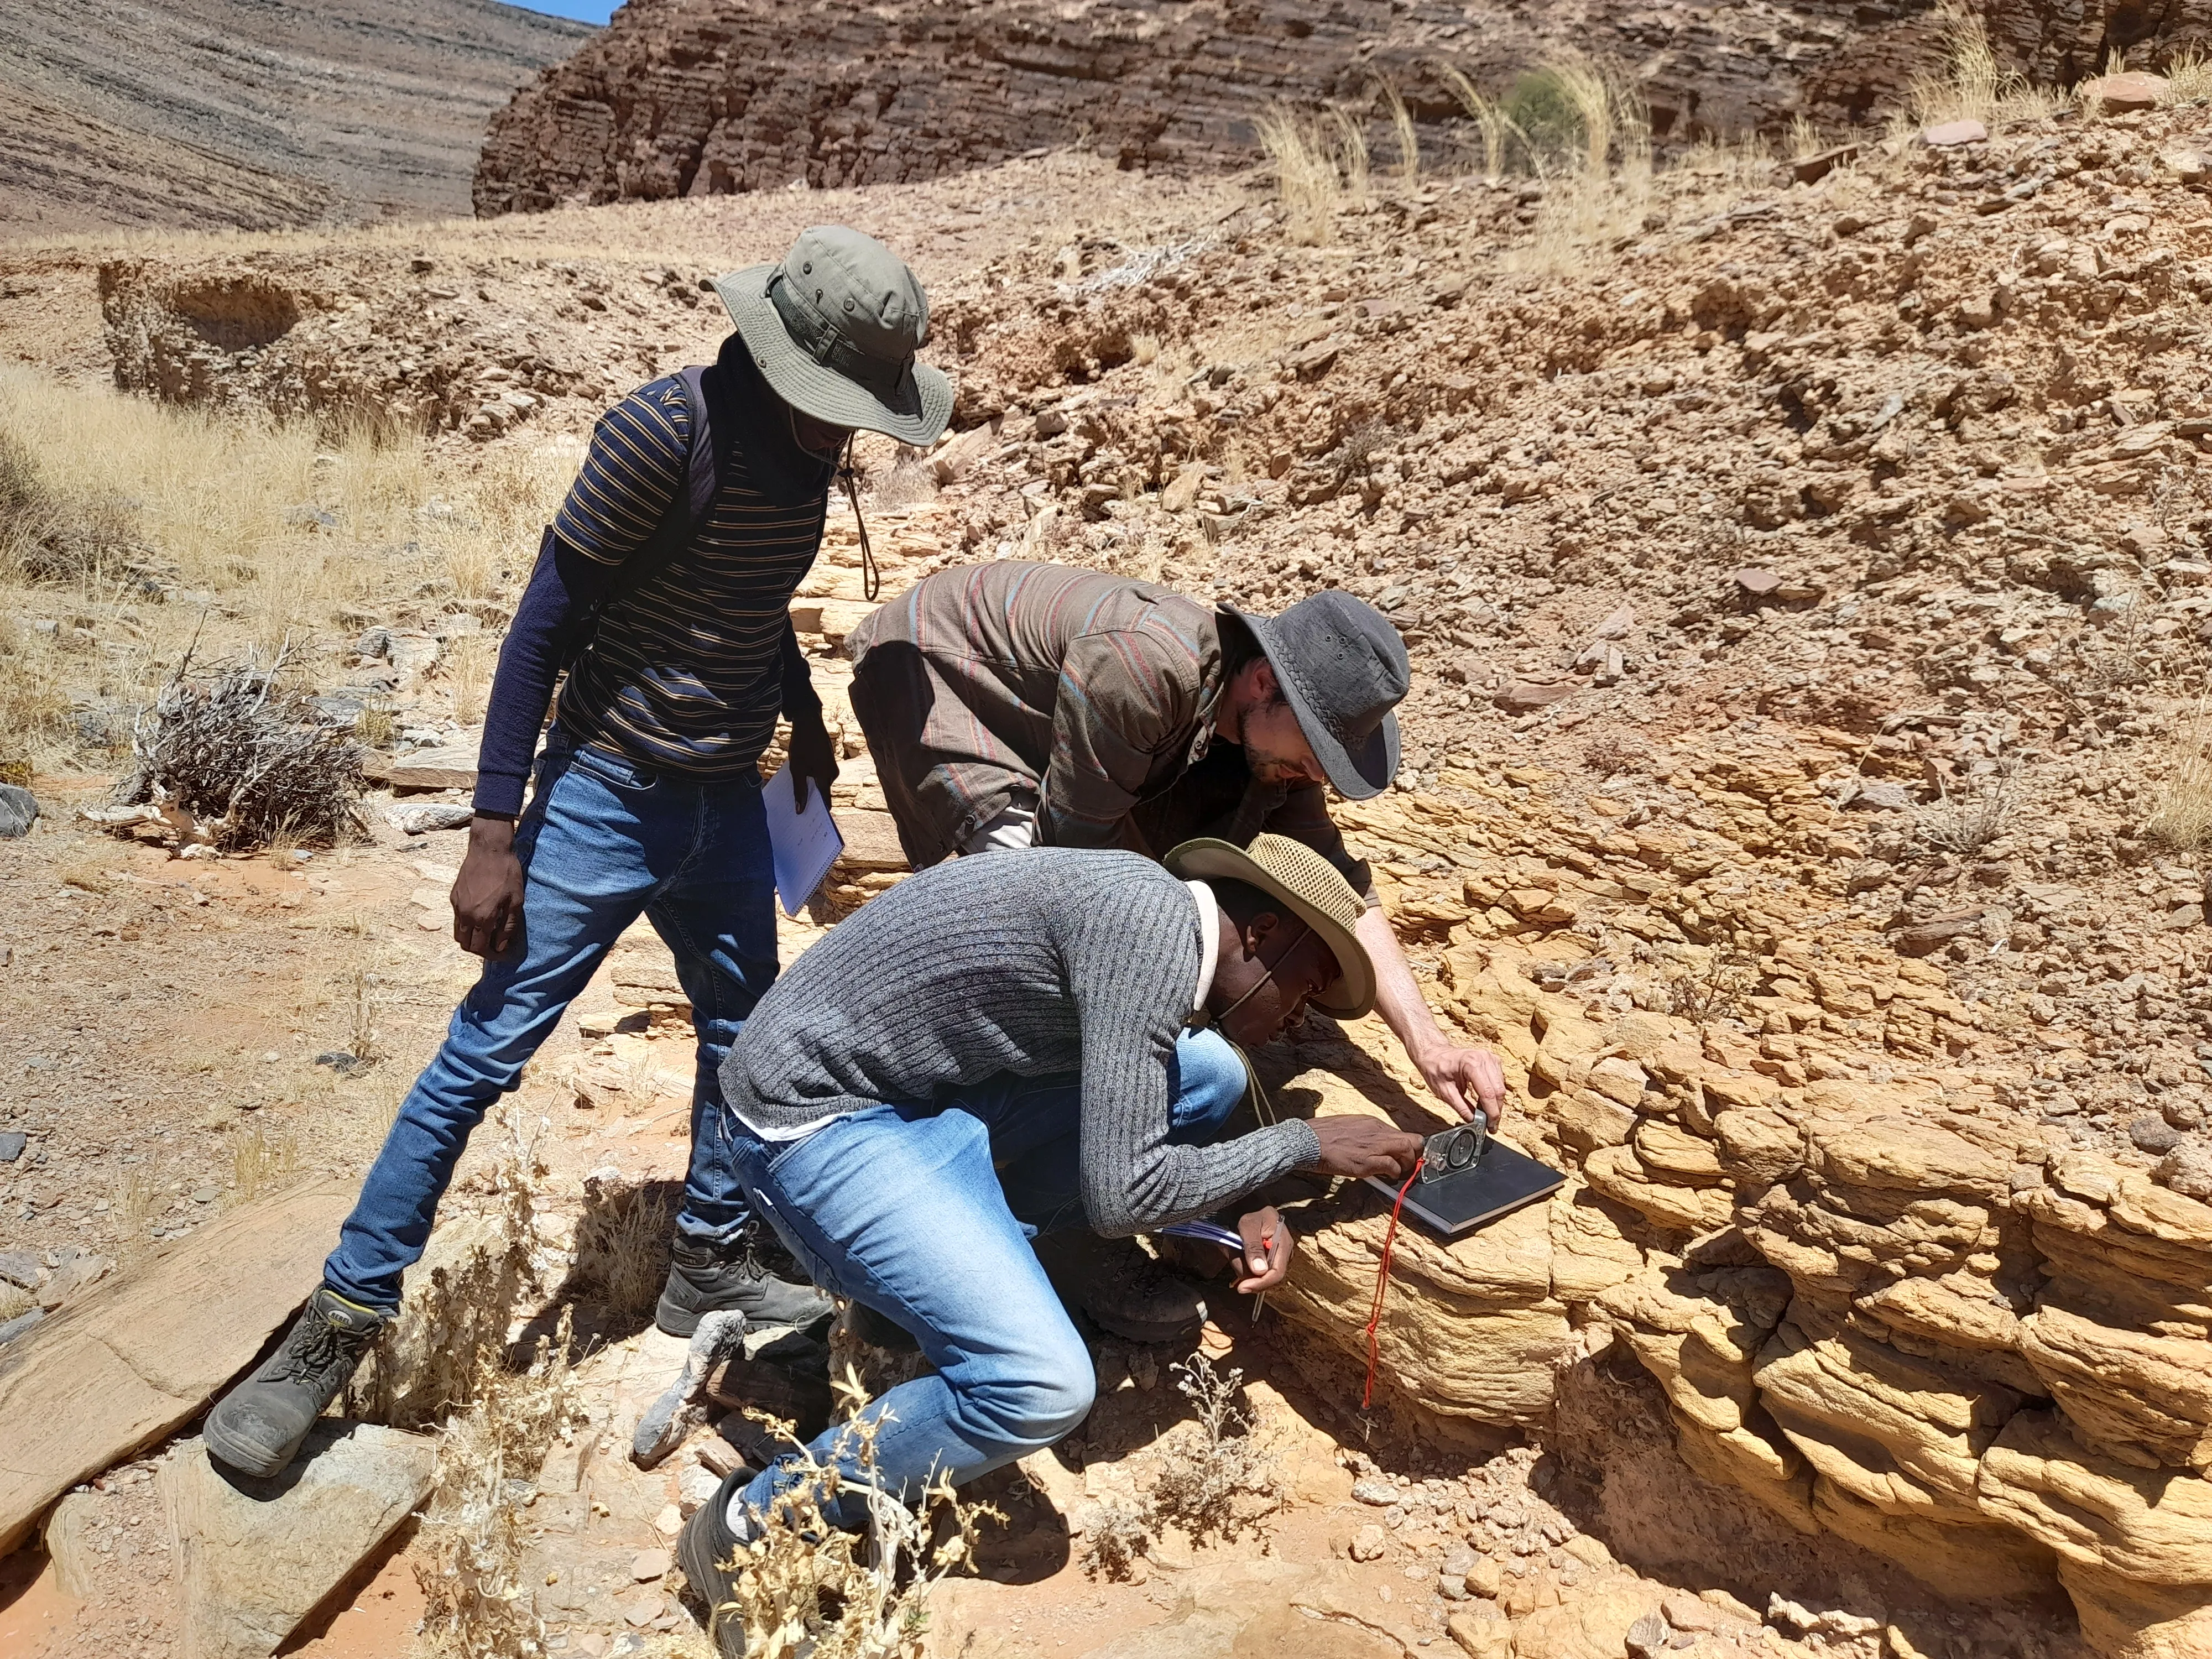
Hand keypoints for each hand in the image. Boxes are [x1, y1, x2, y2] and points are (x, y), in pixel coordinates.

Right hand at [452, 815, 524, 958]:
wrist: (489, 850)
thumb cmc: (507, 874)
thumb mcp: (515, 901)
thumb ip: (507, 926)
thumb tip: (500, 945)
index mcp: (482, 918)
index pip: (480, 948)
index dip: (490, 955)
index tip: (500, 953)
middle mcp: (466, 915)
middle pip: (465, 944)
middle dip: (478, 950)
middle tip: (492, 946)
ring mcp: (457, 905)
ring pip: (458, 933)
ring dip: (470, 939)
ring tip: (485, 934)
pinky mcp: (454, 896)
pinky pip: (457, 918)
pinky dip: (466, 924)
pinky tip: (479, 918)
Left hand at [787, 708, 838, 813]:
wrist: (809, 721)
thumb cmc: (802, 744)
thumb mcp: (796, 769)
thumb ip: (799, 790)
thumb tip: (800, 809)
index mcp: (826, 777)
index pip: (825, 802)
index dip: (817, 813)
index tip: (809, 823)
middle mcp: (832, 774)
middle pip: (822, 793)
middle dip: (811, 801)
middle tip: (797, 811)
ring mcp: (831, 766)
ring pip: (820, 783)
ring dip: (809, 789)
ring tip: (795, 795)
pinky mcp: (827, 760)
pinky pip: (820, 775)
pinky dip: (811, 779)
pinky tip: (800, 779)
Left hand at [1232, 1206, 1291, 1294]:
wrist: (1251, 1207)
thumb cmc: (1251, 1213)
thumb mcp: (1249, 1225)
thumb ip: (1253, 1246)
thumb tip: (1259, 1270)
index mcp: (1283, 1243)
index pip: (1277, 1273)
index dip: (1260, 1283)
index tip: (1243, 1287)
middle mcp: (1283, 1254)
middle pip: (1268, 1279)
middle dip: (1248, 1276)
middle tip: (1233, 1263)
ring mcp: (1276, 1258)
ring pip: (1258, 1276)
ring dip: (1242, 1267)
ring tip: (1234, 1250)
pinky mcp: (1267, 1261)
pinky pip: (1254, 1272)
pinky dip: (1243, 1266)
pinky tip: (1237, 1254)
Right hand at [1306, 1116, 1425, 1181]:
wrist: (1308, 1141)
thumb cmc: (1322, 1135)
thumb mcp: (1348, 1126)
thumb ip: (1364, 1134)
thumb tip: (1372, 1144)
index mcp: (1372, 1122)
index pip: (1401, 1132)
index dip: (1406, 1146)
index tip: (1404, 1155)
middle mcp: (1378, 1131)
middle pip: (1413, 1140)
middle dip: (1415, 1155)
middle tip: (1408, 1165)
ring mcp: (1374, 1146)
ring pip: (1408, 1151)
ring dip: (1408, 1164)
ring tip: (1400, 1172)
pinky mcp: (1368, 1161)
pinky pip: (1393, 1167)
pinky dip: (1395, 1174)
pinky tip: (1389, 1177)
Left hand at [1413, 1041, 1509, 1128]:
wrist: (1434, 1053)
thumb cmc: (1436, 1068)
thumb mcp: (1445, 1092)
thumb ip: (1462, 1108)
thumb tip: (1474, 1122)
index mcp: (1471, 1063)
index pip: (1487, 1093)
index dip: (1491, 1113)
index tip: (1491, 1126)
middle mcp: (1484, 1058)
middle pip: (1498, 1091)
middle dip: (1496, 1111)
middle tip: (1490, 1125)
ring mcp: (1490, 1058)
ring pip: (1501, 1087)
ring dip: (1496, 1103)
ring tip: (1485, 1115)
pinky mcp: (1493, 1061)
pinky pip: (1499, 1081)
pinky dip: (1494, 1094)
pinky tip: (1485, 1102)